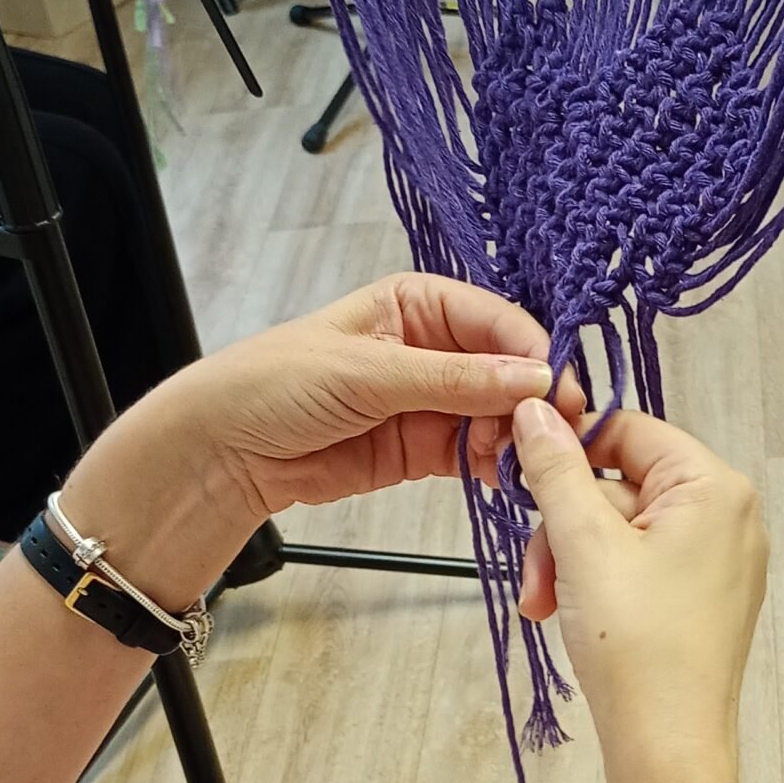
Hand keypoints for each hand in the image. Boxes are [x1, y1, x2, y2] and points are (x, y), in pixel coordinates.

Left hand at [64, 275, 579, 609]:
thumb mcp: (368, 373)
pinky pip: (477, 453)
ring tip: (527, 465)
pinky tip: (508, 479)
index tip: (560, 388)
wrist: (223, 451)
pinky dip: (497, 466)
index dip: (533, 352)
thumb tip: (534, 377)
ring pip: (499, 415)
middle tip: (557, 437)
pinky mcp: (424, 449)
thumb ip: (454, 379)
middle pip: (507, 369)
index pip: (495, 320)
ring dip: (519, 438)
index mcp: (417, 303)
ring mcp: (432, 400)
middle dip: (533, 401)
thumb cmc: (277, 384)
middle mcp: (433, 347)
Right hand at [513, 401, 766, 782]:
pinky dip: (597, 586)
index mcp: (716, 488)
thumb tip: (536, 410)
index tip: (522, 474)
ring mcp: (718, 563)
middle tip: (537, 578)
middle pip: (621, 486)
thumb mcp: (583, 544)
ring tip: (545, 607)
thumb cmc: (639, 647)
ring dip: (571, 562)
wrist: (667, 750)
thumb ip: (556, 470)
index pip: (630, 431)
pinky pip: (638, 567)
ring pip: (621, 532)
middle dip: (565, 529)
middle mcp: (728, 517)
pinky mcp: (701, 601)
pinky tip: (570, 618)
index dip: (571, 449)